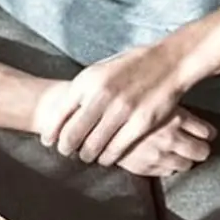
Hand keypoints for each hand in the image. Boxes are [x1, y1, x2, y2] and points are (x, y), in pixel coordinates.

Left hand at [39, 45, 196, 164]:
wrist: (170, 61)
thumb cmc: (130, 67)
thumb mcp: (99, 71)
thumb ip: (81, 92)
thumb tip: (60, 116)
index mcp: (87, 82)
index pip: (59, 116)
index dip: (51, 133)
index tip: (49, 142)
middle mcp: (101, 96)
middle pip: (72, 135)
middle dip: (66, 148)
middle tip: (66, 152)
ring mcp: (121, 110)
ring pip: (92, 146)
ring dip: (85, 156)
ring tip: (85, 156)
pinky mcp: (140, 123)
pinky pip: (115, 150)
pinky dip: (106, 158)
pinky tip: (105, 158)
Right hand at [113, 108, 213, 176]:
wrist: (96, 123)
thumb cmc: (124, 107)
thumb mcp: (153, 98)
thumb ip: (172, 106)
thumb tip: (193, 110)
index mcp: (176, 118)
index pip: (207, 133)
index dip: (207, 134)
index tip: (203, 134)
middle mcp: (171, 138)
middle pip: (202, 152)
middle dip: (199, 149)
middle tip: (194, 146)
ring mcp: (159, 155)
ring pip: (186, 165)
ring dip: (184, 160)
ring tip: (176, 154)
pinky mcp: (146, 167)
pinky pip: (167, 172)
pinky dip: (167, 166)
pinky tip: (161, 159)